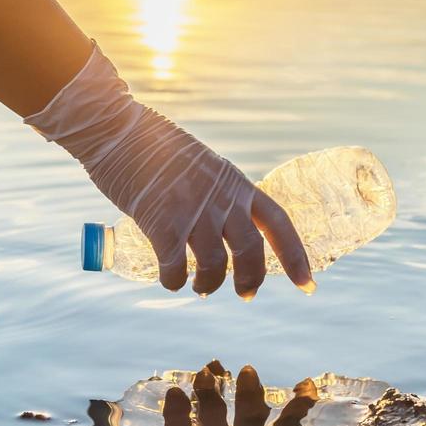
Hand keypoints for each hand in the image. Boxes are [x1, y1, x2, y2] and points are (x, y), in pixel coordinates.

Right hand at [24, 46, 313, 297]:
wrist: (118, 130)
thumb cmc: (154, 146)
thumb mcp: (201, 165)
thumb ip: (216, 194)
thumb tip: (219, 230)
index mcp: (235, 183)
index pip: (277, 223)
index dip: (295, 256)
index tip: (307, 285)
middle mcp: (221, 199)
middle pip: (250, 252)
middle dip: (250, 280)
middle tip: (244, 294)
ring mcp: (193, 212)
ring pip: (214, 267)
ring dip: (208, 284)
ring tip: (199, 287)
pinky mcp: (163, 224)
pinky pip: (175, 269)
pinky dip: (174, 282)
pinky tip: (170, 280)